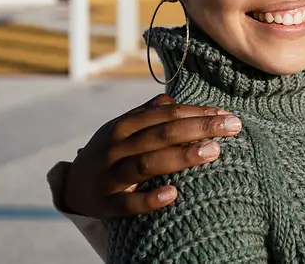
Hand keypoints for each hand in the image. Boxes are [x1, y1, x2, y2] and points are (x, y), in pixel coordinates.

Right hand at [61, 94, 242, 218]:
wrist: (71, 187)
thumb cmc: (110, 152)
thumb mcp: (123, 128)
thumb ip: (148, 113)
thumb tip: (176, 99)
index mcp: (124, 126)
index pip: (166, 115)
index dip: (197, 112)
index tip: (227, 114)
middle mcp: (116, 147)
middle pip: (162, 134)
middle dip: (200, 128)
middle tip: (232, 127)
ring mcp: (110, 175)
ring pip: (147, 163)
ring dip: (181, 156)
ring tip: (213, 152)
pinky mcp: (106, 204)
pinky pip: (128, 203)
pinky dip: (149, 199)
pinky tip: (173, 194)